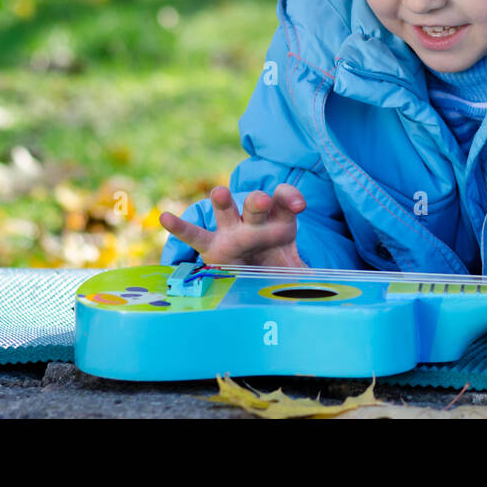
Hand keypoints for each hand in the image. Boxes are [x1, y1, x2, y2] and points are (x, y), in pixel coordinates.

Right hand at [159, 184, 306, 267]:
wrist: (257, 271)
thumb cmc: (280, 264)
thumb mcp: (297, 268)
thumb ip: (306, 275)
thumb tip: (322, 292)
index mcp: (280, 220)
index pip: (285, 200)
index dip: (291, 198)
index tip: (299, 205)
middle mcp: (254, 220)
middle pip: (256, 204)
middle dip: (257, 201)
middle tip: (260, 200)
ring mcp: (231, 230)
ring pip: (226, 210)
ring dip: (223, 202)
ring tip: (218, 194)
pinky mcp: (210, 244)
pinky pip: (194, 234)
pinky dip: (179, 227)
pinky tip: (165, 218)